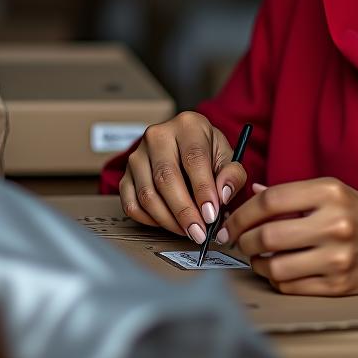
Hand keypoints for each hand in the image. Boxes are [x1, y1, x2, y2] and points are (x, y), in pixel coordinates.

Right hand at [118, 111, 246, 243]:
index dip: (202, 189)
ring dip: (169, 220)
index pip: (193, 158)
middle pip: (166, 178)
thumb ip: (232, 174)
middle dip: (184, 211)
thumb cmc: (208, 153)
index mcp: (188, 125)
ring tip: (188, 231)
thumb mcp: (227, 157)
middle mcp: (157, 135)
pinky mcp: (125, 175)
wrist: (186, 147)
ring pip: (147, 194)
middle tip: (199, 232)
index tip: (211, 214)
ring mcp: (137, 155)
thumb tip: (222, 194)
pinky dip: (150, 220)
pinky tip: (169, 224)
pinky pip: (132, 204)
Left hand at [224, 177, 357, 297]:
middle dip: (243, 241)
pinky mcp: (337, 285)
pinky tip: (278, 270)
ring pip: (274, 265)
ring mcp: (337, 257)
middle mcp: (335, 223)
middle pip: (267, 235)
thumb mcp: (336, 193)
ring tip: (259, 257)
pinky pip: (289, 286)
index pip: (271, 200)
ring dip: (257, 263)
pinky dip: (276, 279)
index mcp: (331, 193)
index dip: (242, 213)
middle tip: (239, 241)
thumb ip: (294, 194)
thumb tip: (253, 194)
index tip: (232, 222)